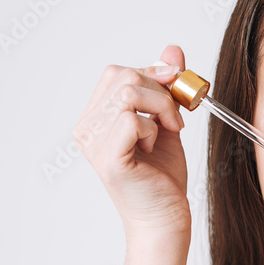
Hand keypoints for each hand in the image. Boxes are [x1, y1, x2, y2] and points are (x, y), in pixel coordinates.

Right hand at [73, 45, 191, 234]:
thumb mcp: (167, 119)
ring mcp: (94, 143)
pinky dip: (153, 129)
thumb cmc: (162, 174)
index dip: (153, 76)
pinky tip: (155, 147)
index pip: (118, 72)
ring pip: (129, 94)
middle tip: (176, 118)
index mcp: (95, 116)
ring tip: (168, 132)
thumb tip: (172, 49)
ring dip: (161, 109)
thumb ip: (166, 85)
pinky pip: (131, 120)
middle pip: (123, 76)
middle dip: (160, 91)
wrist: (166, 215)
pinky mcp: (108, 159)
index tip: (175, 96)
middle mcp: (87, 128)